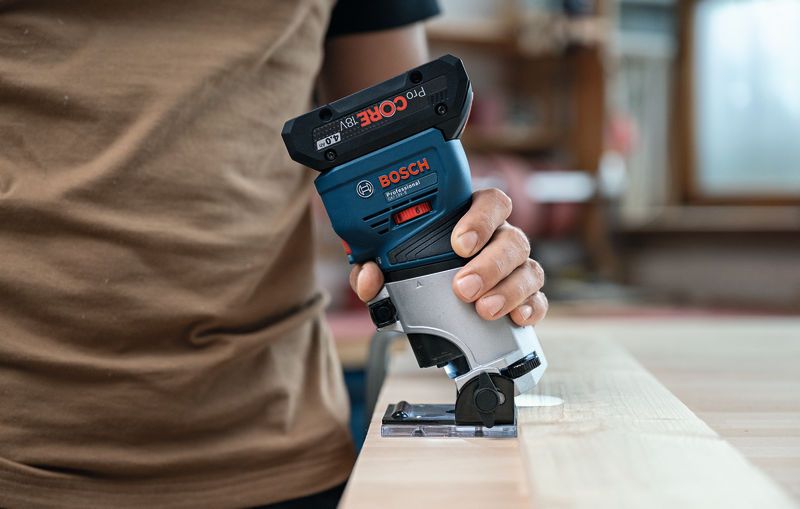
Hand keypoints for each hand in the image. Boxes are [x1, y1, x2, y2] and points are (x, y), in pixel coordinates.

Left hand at [349, 188, 547, 325]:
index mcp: (469, 219)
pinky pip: (538, 298)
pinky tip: (517, 318)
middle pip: (511, 238)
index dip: (480, 218)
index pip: (489, 202)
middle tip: (463, 287)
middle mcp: (497, 238)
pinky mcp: (524, 295)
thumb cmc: (413, 267)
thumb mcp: (387, 263)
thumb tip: (368, 278)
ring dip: (508, 289)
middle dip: (489, 264)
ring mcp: (514, 266)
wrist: (427, 299)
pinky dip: (531, 308)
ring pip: (529, 268)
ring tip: (484, 309)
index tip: (460, 243)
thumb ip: (372, 266)